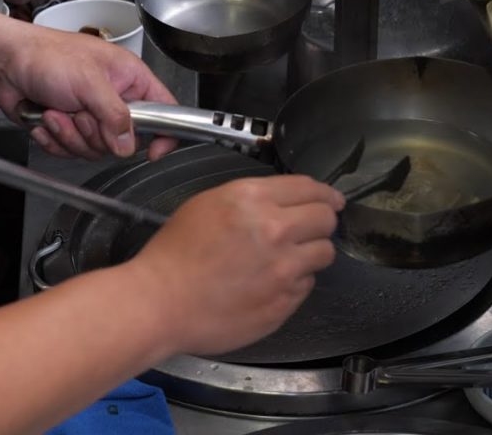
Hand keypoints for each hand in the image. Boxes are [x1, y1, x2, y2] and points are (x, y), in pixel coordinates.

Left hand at [0, 23, 177, 160]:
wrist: (4, 62)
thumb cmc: (45, 55)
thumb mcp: (88, 81)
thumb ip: (114, 115)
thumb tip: (129, 144)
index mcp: (130, 78)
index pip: (165, 111)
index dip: (165, 134)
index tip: (154, 151)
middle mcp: (115, 98)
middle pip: (125, 140)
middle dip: (94, 133)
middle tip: (78, 113)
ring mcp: (92, 115)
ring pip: (96, 149)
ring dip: (69, 135)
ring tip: (56, 111)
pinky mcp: (70, 128)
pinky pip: (71, 151)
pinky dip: (54, 139)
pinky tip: (44, 118)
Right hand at [128, 175, 343, 355]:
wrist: (159, 304)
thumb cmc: (175, 255)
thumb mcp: (209, 204)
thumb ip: (254, 198)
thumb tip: (286, 202)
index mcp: (254, 200)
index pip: (311, 188)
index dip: (325, 194)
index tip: (332, 200)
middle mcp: (275, 231)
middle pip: (326, 219)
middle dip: (323, 221)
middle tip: (313, 228)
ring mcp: (283, 269)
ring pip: (325, 254)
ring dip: (312, 253)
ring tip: (287, 259)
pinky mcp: (284, 302)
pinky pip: (306, 285)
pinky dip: (294, 283)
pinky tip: (269, 284)